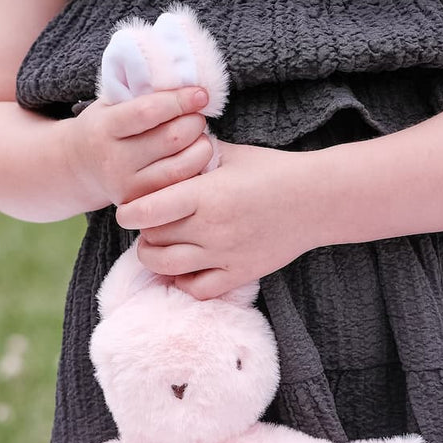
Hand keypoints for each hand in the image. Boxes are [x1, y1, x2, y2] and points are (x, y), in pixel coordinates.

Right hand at [63, 86, 213, 210]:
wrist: (78, 167)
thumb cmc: (105, 126)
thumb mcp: (111, 104)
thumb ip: (139, 94)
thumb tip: (183, 80)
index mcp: (104, 128)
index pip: (149, 111)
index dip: (180, 101)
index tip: (201, 94)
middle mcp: (114, 160)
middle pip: (171, 139)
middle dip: (194, 123)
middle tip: (198, 116)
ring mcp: (128, 186)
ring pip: (181, 167)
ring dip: (201, 147)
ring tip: (199, 136)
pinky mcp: (141, 203)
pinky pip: (180, 186)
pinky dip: (196, 169)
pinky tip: (195, 157)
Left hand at [114, 138, 321, 300]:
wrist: (316, 200)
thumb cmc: (273, 170)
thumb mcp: (230, 154)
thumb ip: (194, 156)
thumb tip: (163, 153)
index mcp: (205, 194)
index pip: (148, 210)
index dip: (130, 213)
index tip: (127, 211)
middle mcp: (211, 228)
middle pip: (153, 239)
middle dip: (144, 232)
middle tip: (147, 225)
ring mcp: (225, 255)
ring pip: (168, 268)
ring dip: (155, 258)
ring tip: (158, 246)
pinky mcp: (239, 274)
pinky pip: (198, 290)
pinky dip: (184, 282)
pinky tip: (185, 268)